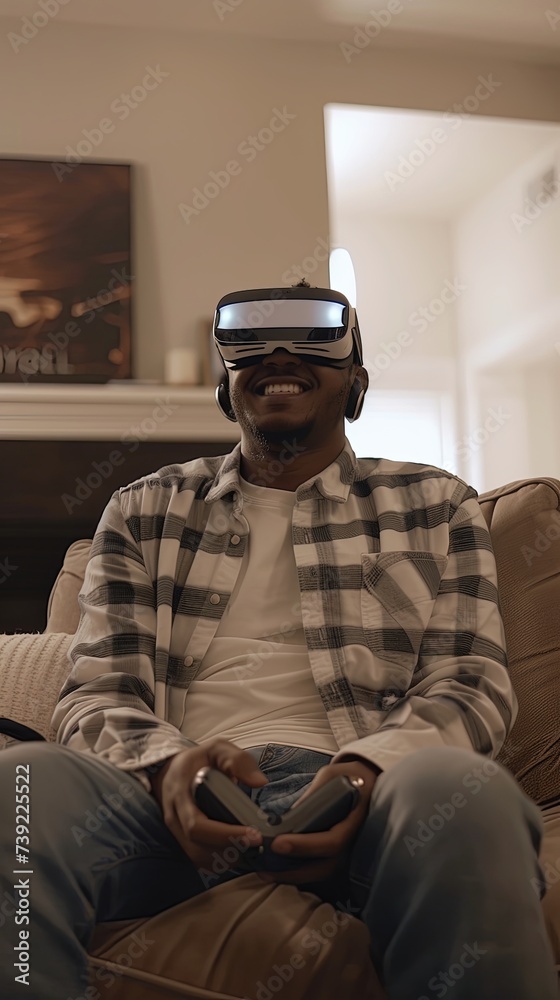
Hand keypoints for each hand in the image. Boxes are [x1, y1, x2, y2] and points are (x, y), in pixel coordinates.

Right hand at [149, 739, 267, 872]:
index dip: (225, 835)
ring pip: (199, 857)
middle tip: (258, 844)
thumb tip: (260, 782)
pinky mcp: (183, 840)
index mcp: (180, 794)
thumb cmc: (198, 760)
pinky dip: (220, 860)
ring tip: (252, 848)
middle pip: (198, 847)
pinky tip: (239, 850)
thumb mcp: (217, 749)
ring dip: (226, 858)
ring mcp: (176, 831)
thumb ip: (238, 761)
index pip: (198, 825)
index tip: (253, 834)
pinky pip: (199, 859)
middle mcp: (174, 817)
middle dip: (230, 849)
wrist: (171, 769)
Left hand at [261, 759, 379, 885]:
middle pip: (325, 866)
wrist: (368, 782)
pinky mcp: (340, 855)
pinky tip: (277, 871)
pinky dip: (299, 874)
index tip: (278, 843)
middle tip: (265, 867)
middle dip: (294, 870)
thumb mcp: (331, 776)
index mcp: (354, 820)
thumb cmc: (349, 777)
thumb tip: (291, 815)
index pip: (332, 842)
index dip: (305, 846)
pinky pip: (320, 870)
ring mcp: (349, 852)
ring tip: (265, 873)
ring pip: (322, 873)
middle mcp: (354, 842)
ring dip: (293, 876)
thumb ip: (315, 793)